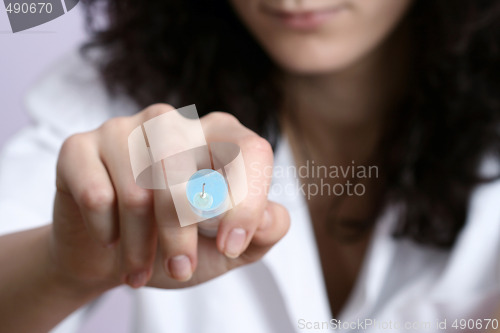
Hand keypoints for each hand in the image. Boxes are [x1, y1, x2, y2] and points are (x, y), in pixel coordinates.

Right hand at [50, 104, 289, 292]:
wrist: (112, 254)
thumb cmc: (175, 243)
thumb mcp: (227, 247)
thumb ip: (261, 232)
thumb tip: (269, 217)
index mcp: (219, 137)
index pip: (251, 150)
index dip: (247, 200)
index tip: (231, 246)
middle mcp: (173, 122)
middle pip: (185, 167)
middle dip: (182, 232)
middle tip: (180, 270)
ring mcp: (124, 128)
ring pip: (138, 187)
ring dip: (141, 243)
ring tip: (139, 269)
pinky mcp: (80, 146)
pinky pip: (96, 192)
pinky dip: (106, 230)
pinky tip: (110, 240)